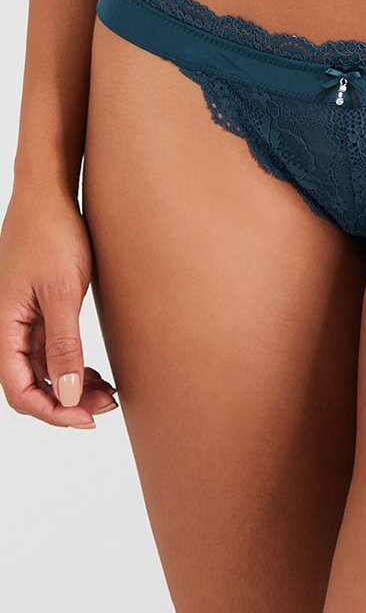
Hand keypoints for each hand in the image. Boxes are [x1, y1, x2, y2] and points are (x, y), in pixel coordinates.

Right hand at [0, 186, 117, 426]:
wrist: (50, 193)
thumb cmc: (52, 233)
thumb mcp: (63, 291)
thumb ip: (64, 345)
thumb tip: (67, 395)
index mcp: (7, 326)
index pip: (19, 390)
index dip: (51, 411)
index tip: (87, 419)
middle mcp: (11, 327)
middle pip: (32, 384)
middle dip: (67, 402)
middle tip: (108, 407)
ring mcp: (25, 318)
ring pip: (44, 369)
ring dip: (73, 385)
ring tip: (109, 393)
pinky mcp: (41, 306)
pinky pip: (52, 348)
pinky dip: (73, 364)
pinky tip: (98, 371)